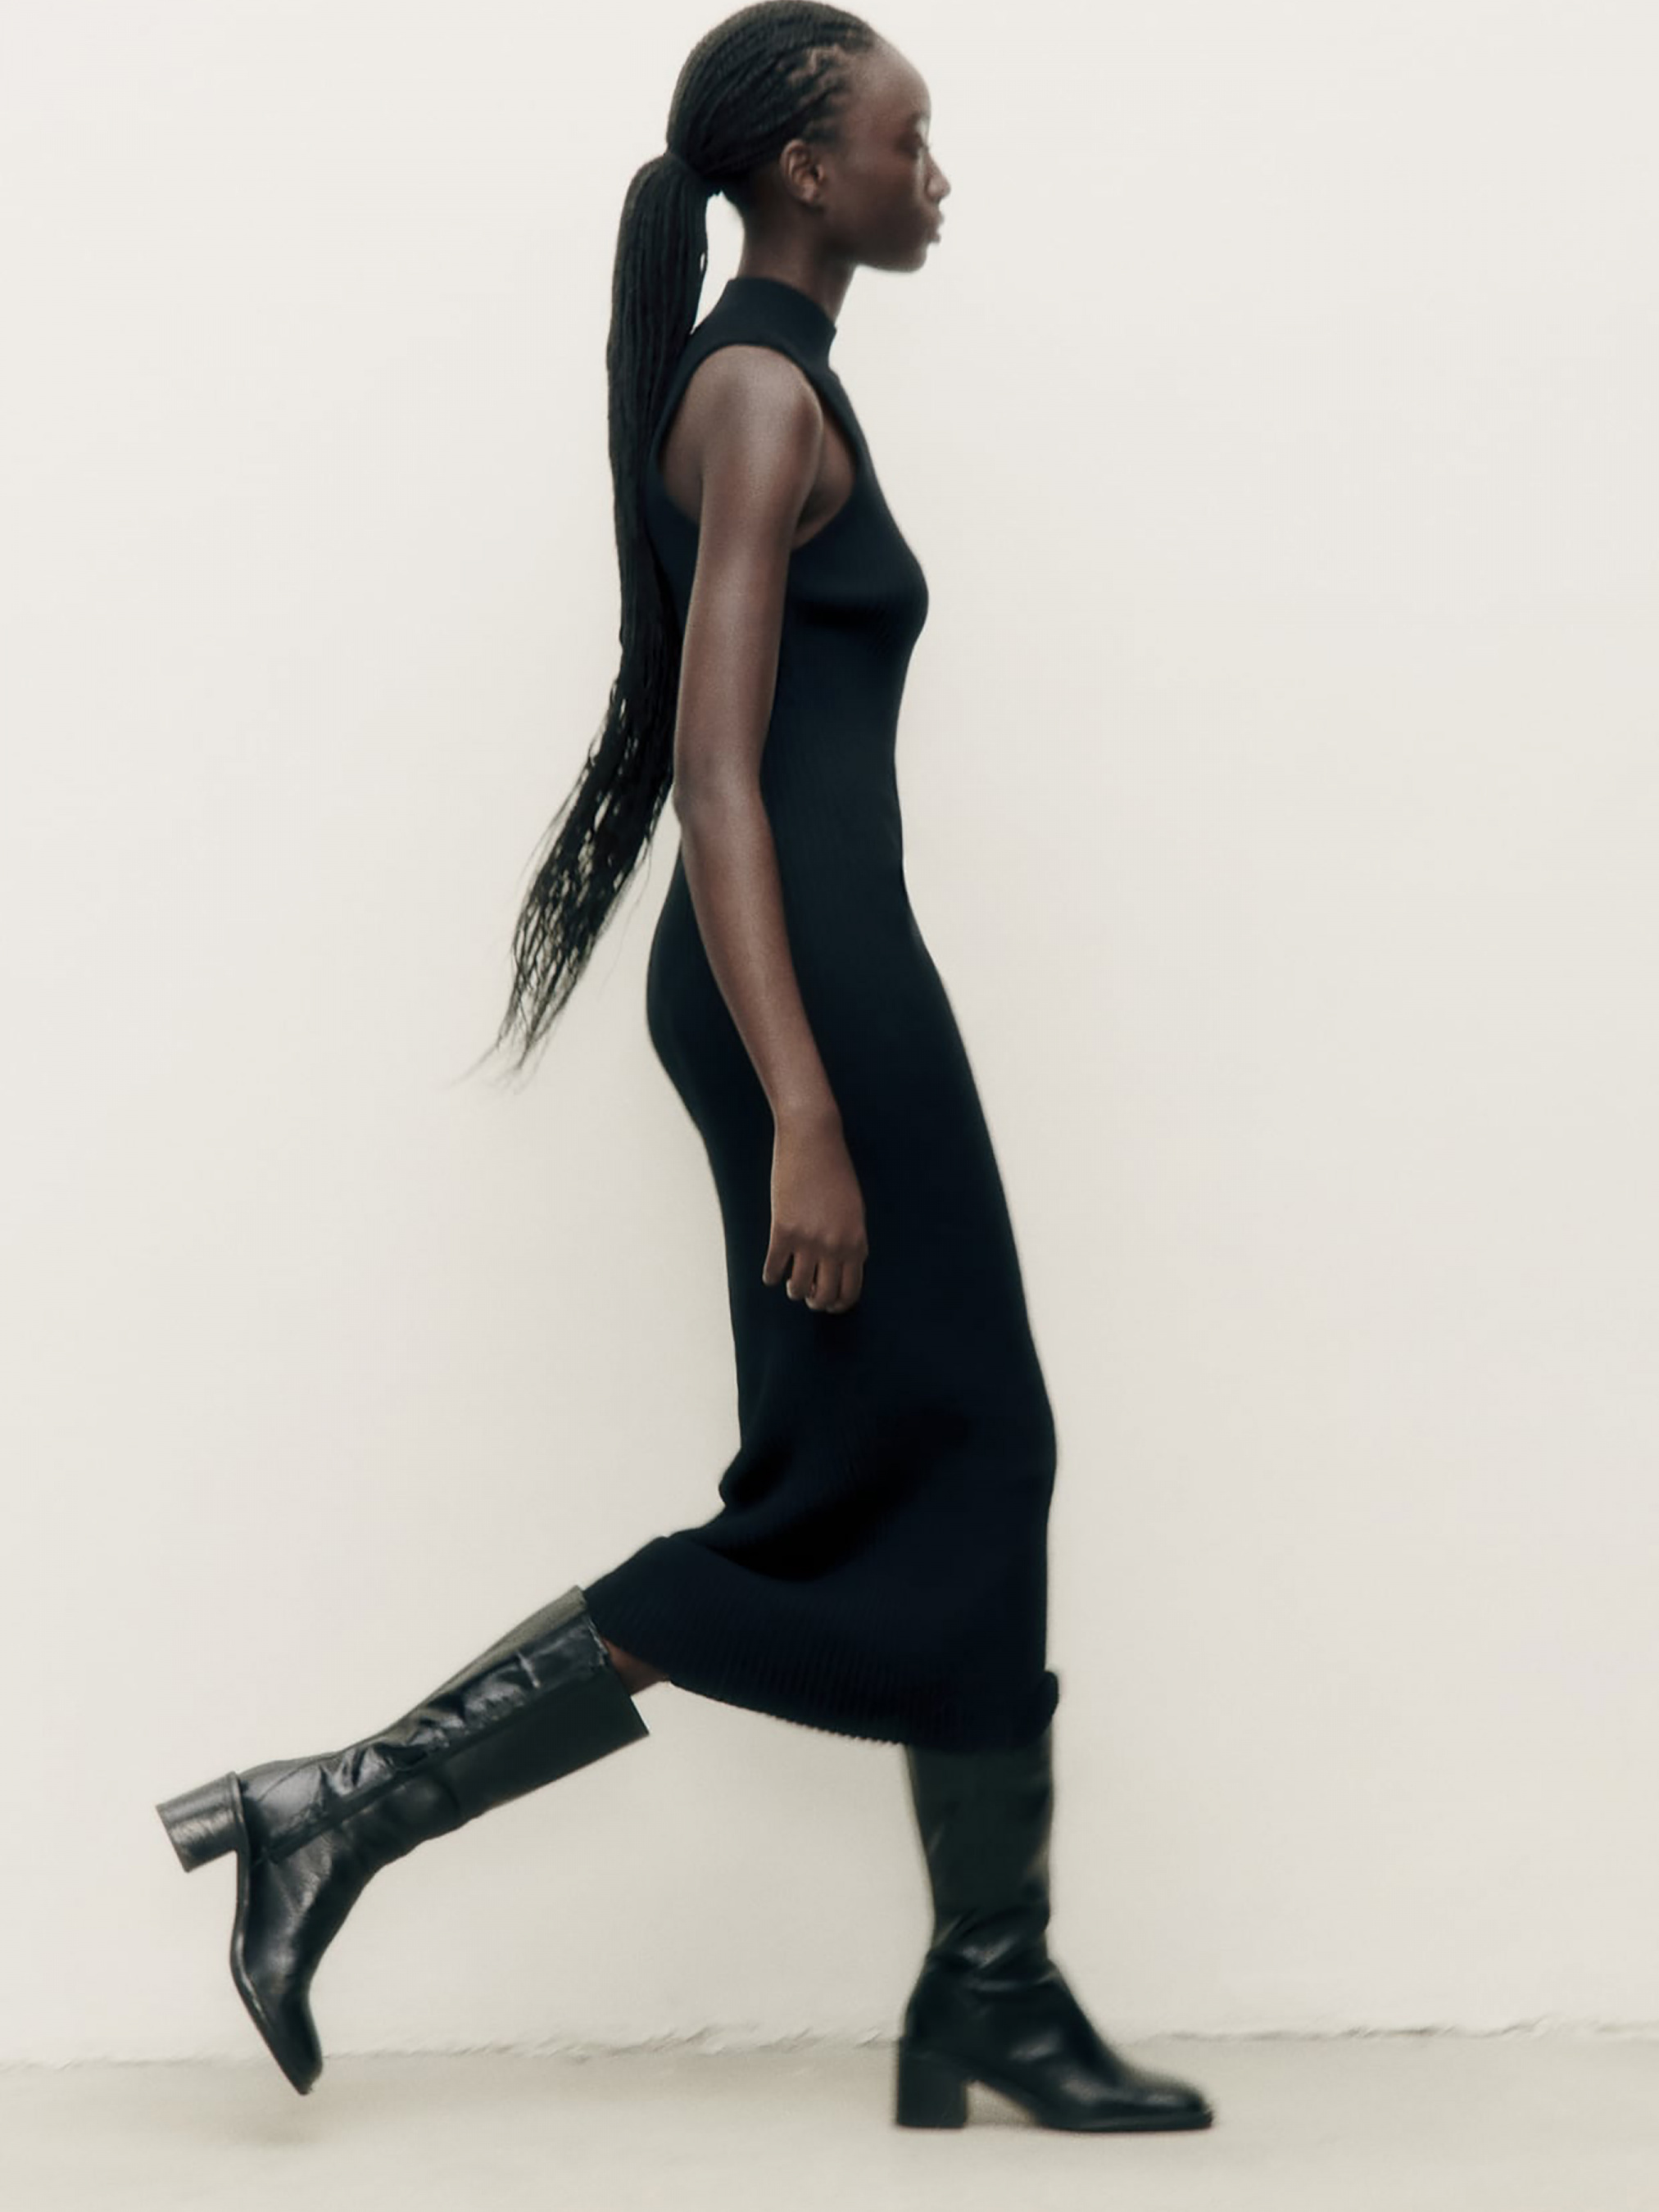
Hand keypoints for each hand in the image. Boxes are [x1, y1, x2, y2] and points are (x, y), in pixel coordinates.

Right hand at [763, 1109, 867, 1312]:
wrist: (813, 1140)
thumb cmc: (835, 1172)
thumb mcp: (854, 1209)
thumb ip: (851, 1240)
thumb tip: (841, 1268)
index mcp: (856, 1241)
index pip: (850, 1290)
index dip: (839, 1303)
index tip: (830, 1304)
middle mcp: (834, 1246)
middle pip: (824, 1295)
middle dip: (816, 1301)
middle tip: (809, 1296)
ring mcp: (808, 1240)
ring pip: (798, 1287)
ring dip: (793, 1291)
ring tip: (791, 1285)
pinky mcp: (782, 1230)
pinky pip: (774, 1268)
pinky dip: (771, 1276)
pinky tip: (771, 1275)